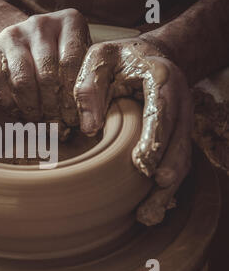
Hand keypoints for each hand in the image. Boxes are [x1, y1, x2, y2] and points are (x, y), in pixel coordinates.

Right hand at [0, 9, 90, 128]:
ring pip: (23, 81)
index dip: (72, 96)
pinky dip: (8, 103)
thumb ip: (83, 82)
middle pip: (47, 74)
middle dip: (52, 107)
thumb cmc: (58, 59)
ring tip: (37, 119)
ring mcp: (13, 34)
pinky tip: (18, 112)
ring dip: (31, 107)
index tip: (73, 119)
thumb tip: (88, 121)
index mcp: (69, 22)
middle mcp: (41, 24)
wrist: (21, 43)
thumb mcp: (77, 62)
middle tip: (56, 124)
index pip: (72, 63)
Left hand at [74, 38, 193, 225]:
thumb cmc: (121, 58)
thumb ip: (90, 86)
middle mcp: (179, 102)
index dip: (156, 140)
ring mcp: (182, 120)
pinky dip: (168, 185)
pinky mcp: (177, 134)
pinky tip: (154, 205)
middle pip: (179, 143)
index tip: (144, 167)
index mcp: (161, 80)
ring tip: (149, 215)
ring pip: (181, 158)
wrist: (150, 55)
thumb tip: (89, 127)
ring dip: (167, 189)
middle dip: (166, 174)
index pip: (162, 112)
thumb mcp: (100, 57)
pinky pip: (177, 161)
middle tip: (149, 201)